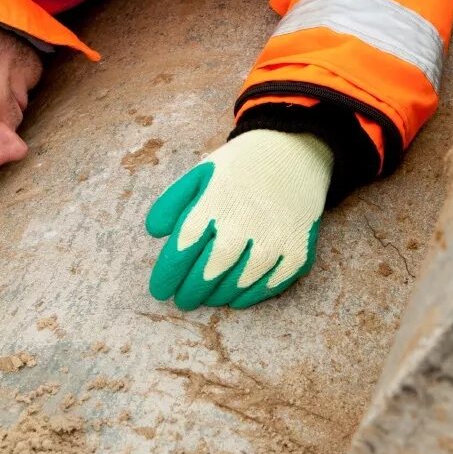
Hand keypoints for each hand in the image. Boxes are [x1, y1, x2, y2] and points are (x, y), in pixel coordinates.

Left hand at [145, 130, 331, 309]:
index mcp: (214, 204)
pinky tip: (237, 298)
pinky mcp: (297, 251)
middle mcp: (243, 225)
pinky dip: (251, 296)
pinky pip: (271, 285)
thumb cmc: (239, 167)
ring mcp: (273, 240)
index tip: (160, 290)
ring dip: (218, 295)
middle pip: (208, 272)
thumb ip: (172, 202)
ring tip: (207, 298)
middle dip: (190, 291)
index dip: (168, 275)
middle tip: (182, 300)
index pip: (182, 250)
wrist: (294, 153)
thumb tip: (155, 232)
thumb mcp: (199, 174)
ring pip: (238, 283)